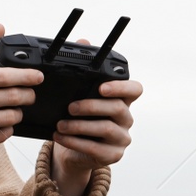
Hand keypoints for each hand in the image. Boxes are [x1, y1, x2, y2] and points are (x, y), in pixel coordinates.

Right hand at [0, 24, 40, 173]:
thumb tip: (0, 27)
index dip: (24, 76)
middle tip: (30, 95)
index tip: (39, 76)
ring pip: (9, 117)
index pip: (1, 76)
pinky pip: (1, 135)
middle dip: (27, 96)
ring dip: (18, 114)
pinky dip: (8, 129)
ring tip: (15, 109)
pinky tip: (3, 124)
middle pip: (10, 97)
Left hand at [48, 40, 141, 195]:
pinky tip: (60, 136)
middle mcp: (126, 118)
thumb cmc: (78, 117)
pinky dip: (75, 142)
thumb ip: (84, 68)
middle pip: (117, 108)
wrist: (73, 150)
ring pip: (105, 129)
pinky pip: (95, 148)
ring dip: (79, 126)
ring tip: (60, 124)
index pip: (135, 89)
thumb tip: (83, 40)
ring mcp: (121, 138)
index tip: (102, 87)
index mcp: (122, 100)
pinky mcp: (112, 155)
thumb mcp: (78, 93)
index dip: (121, 87)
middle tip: (70, 106)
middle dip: (91, 106)